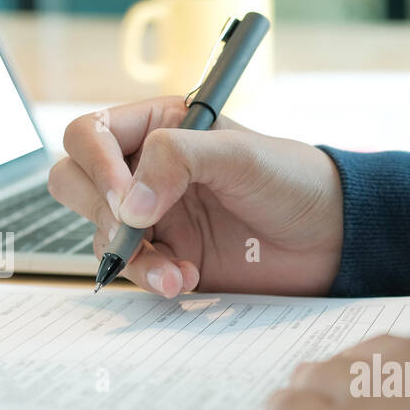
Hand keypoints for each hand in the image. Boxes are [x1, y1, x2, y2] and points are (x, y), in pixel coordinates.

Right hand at [48, 97, 343, 297]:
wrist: (332, 237)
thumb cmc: (294, 181)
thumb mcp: (239, 155)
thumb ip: (178, 159)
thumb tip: (130, 203)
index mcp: (157, 128)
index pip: (89, 136)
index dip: (96, 166)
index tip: (130, 199)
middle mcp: (147, 171)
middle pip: (77, 183)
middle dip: (101, 211)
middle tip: (138, 229)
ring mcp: (156, 218)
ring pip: (101, 234)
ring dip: (131, 257)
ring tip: (178, 272)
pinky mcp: (171, 259)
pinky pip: (135, 271)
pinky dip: (152, 278)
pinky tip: (187, 281)